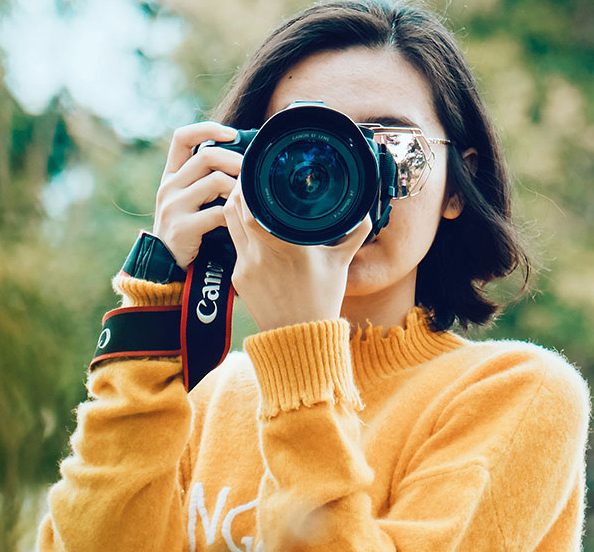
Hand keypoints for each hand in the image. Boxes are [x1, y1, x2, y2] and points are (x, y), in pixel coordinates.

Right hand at [152, 121, 241, 269]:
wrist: (167, 266)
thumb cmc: (190, 229)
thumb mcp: (191, 199)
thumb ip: (207, 179)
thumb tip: (245, 158)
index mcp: (172, 175)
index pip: (182, 137)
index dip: (208, 129)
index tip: (233, 134)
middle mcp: (169, 186)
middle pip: (207, 156)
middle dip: (236, 160)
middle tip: (253, 172)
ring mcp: (173, 206)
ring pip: (216, 181)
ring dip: (239, 189)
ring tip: (248, 199)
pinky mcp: (182, 227)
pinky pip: (218, 213)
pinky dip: (234, 215)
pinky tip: (240, 221)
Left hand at [223, 182, 371, 331]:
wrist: (299, 337)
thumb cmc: (321, 300)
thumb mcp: (341, 263)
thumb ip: (354, 233)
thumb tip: (365, 211)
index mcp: (287, 246)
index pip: (253, 207)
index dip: (248, 186)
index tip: (256, 172)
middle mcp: (261, 254)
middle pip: (234, 209)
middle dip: (239, 190)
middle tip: (249, 178)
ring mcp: (245, 266)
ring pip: (228, 224)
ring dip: (235, 208)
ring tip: (246, 196)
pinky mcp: (237, 278)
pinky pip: (234, 245)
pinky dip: (239, 232)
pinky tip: (250, 227)